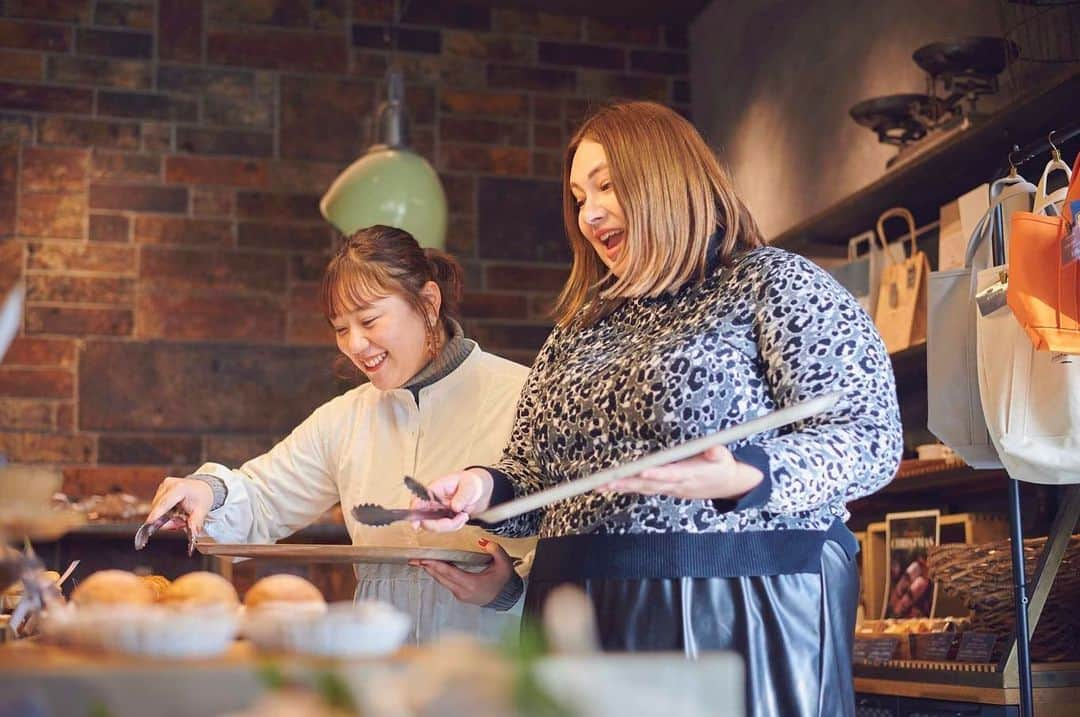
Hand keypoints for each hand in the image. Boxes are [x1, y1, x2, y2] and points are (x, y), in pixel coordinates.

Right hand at [145, 476, 213, 536]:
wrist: (203, 488)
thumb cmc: (202, 497)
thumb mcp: (202, 511)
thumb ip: (195, 523)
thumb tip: (193, 533)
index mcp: (180, 488)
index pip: (165, 503)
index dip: (157, 514)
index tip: (149, 523)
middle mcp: (169, 484)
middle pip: (159, 508)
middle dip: (167, 521)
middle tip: (180, 524)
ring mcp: (163, 486)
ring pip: (156, 508)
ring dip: (166, 517)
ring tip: (180, 517)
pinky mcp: (160, 489)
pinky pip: (157, 505)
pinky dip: (164, 512)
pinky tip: (175, 512)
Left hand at [409, 538, 516, 605]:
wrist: (507, 597)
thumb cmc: (505, 581)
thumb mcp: (503, 563)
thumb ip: (494, 550)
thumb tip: (482, 541)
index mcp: (472, 584)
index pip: (450, 573)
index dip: (436, 565)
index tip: (424, 559)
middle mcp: (463, 591)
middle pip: (441, 578)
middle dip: (428, 567)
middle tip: (415, 559)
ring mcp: (461, 595)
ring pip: (442, 581)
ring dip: (432, 571)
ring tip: (421, 562)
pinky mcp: (460, 595)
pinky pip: (446, 583)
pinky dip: (439, 574)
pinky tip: (435, 567)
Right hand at [410, 468, 492, 531]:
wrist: (475, 489)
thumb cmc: (469, 482)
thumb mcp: (469, 486)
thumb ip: (462, 496)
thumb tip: (454, 507)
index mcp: (435, 488)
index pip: (419, 500)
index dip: (415, 511)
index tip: (415, 524)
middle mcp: (432, 501)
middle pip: (425, 519)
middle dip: (441, 524)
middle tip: (459, 518)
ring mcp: (436, 510)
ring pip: (436, 526)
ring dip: (452, 524)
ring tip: (464, 515)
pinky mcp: (442, 518)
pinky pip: (445, 527)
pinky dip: (455, 525)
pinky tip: (463, 516)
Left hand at [604, 445, 762, 500]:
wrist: (726, 486)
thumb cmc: (722, 467)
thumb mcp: (724, 457)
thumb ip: (717, 452)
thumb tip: (713, 448)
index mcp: (690, 475)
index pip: (670, 474)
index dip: (657, 474)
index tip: (642, 472)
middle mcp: (676, 484)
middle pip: (649, 485)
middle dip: (628, 483)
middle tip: (607, 482)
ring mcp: (668, 488)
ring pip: (642, 489)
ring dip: (621, 487)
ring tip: (600, 486)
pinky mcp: (663, 488)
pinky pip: (642, 489)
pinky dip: (626, 488)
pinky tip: (609, 487)